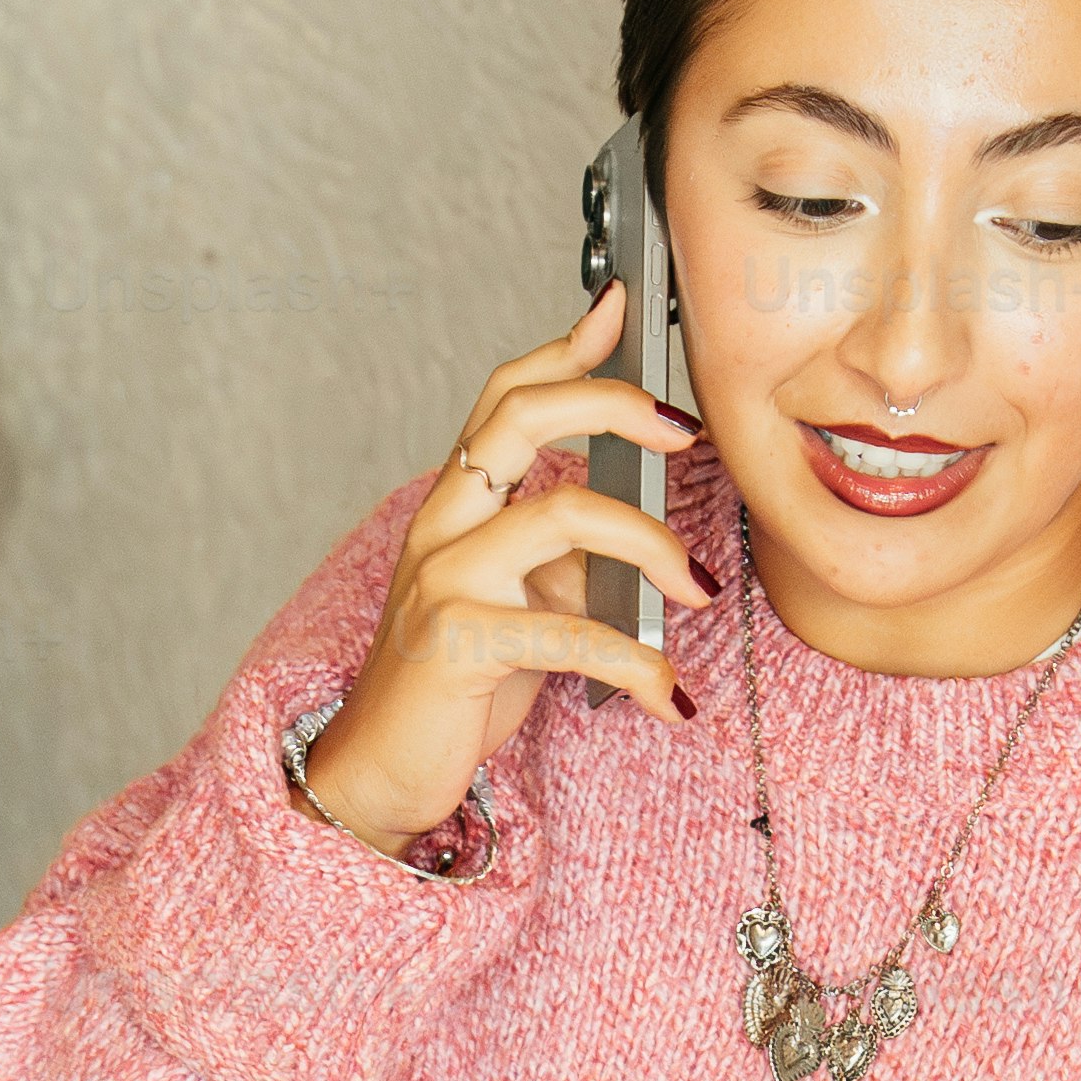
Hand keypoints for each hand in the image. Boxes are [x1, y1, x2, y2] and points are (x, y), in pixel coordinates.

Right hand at [296, 294, 709, 852]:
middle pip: (520, 417)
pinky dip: (637, 664)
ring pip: (563, 515)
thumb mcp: (520, 609)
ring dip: (652, 545)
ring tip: (699, 589)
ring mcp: (444, 579)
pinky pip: (571, 633)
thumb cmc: (453, 688)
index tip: (620, 309)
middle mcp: (441, 526)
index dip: (563, 348)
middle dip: (610, 404)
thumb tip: (642, 543)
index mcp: (456, 507)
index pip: (504, 398)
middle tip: (683, 429)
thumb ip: (567, 564)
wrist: (381, 772)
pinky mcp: (457, 642)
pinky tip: (671, 695)